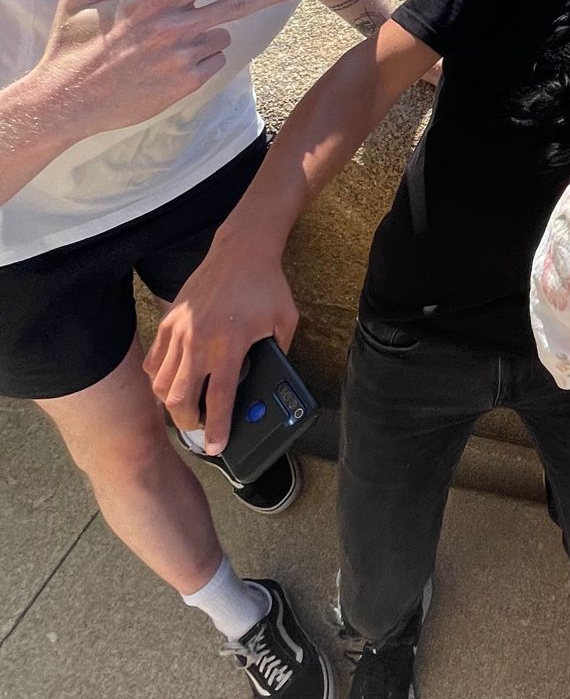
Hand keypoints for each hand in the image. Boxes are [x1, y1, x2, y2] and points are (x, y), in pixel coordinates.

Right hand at [33, 0, 307, 142]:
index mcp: (152, 4)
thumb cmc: (71, 48)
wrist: (65, 102)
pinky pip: (211, 65)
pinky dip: (199, 63)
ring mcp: (182, 60)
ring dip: (205, 37)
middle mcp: (173, 30)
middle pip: (237, 7)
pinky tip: (165, 67)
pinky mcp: (185, 86)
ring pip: (219, 38)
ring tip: (162, 47)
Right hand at [146, 240, 298, 453]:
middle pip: (180, 399)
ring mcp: (179, 331)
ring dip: (171, 403)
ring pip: (161, 384)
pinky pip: (154, 361)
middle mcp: (200, 341)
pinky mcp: (168, 322)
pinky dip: (159, 379)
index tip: (216, 447)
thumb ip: (277, 355)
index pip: (220, 399)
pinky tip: (172, 382)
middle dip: (188, 423)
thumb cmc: (266, 287)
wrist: (242, 251)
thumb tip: (268, 381)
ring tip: (185, 408)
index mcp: (231, 344)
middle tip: (199, 429)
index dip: (217, 429)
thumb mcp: (285, 323)